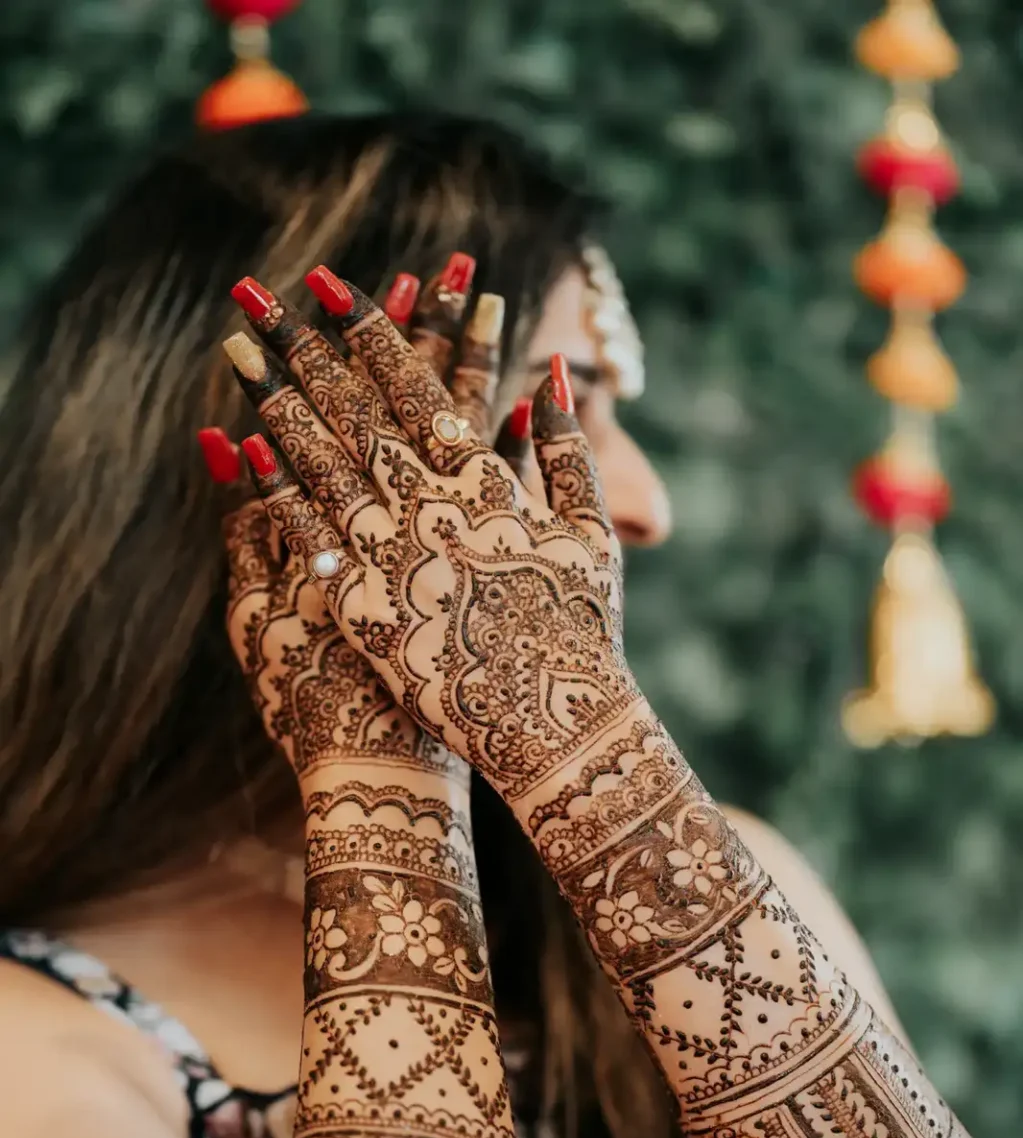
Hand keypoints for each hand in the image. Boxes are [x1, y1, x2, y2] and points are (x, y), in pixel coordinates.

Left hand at [224, 272, 636, 807]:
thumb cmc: (581, 629)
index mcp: (485, 481)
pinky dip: (272, 488)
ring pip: (320, 462)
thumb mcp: (590, 530)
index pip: (414, 387)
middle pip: (354, 411)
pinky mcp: (361, 609)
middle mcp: (430, 506)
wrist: (554, 724)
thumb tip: (549, 373)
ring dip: (274, 400)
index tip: (334, 285)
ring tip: (238, 352)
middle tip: (261, 294)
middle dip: (305, 346)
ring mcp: (390, 556)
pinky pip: (306, 537)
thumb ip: (567, 449)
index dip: (372, 331)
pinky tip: (239, 446)